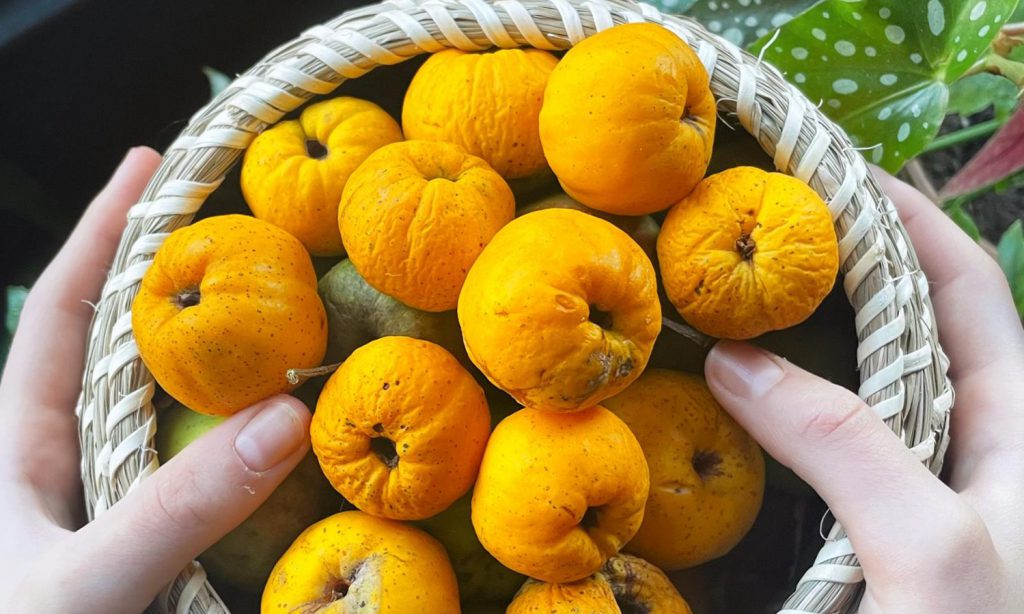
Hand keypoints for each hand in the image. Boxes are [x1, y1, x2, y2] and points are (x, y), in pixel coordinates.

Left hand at [0, 148, 312, 612]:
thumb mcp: (85, 585)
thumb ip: (176, 507)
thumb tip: (286, 417)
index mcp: (18, 447)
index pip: (62, 312)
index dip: (104, 234)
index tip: (152, 163)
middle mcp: (59, 465)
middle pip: (115, 347)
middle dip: (165, 279)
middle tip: (234, 229)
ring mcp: (98, 507)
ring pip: (159, 413)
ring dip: (207, 362)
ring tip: (267, 317)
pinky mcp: (135, 549)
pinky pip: (189, 476)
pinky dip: (231, 446)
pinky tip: (271, 442)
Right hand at [705, 171, 1023, 611]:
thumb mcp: (930, 545)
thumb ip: (844, 445)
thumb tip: (740, 363)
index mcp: (1018, 425)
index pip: (962, 284)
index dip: (905, 216)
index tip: (830, 167)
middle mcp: (969, 447)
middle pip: (906, 327)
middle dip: (841, 267)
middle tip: (756, 227)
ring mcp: (919, 493)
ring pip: (859, 393)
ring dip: (802, 345)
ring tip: (731, 301)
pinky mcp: (874, 538)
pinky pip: (826, 456)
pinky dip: (781, 418)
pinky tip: (731, 411)